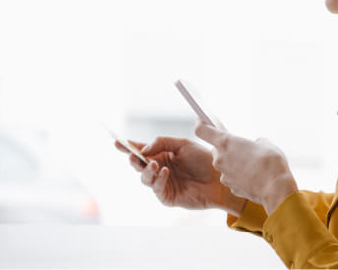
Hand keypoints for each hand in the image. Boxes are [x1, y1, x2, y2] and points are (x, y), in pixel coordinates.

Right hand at [114, 136, 245, 215]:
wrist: (220, 178)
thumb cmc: (204, 160)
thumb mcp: (183, 144)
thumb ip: (162, 142)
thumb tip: (144, 149)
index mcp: (162, 155)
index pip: (142, 151)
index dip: (128, 147)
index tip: (117, 142)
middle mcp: (160, 169)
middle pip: (139, 165)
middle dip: (133, 160)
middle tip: (131, 155)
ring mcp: (163, 183)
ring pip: (144, 178)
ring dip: (146, 170)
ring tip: (154, 163)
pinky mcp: (168, 196)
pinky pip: (157, 189)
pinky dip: (158, 179)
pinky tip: (165, 172)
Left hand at [194, 120, 298, 214]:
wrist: (276, 189)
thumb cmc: (271, 162)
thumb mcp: (265, 144)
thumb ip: (255, 143)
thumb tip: (255, 146)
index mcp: (226, 143)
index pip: (202, 130)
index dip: (201, 123)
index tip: (202, 118)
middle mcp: (220, 159)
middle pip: (217, 149)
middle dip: (227, 147)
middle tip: (240, 146)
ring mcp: (224, 175)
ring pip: (226, 165)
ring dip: (235, 163)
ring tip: (253, 164)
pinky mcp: (231, 187)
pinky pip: (233, 178)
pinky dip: (240, 176)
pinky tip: (254, 176)